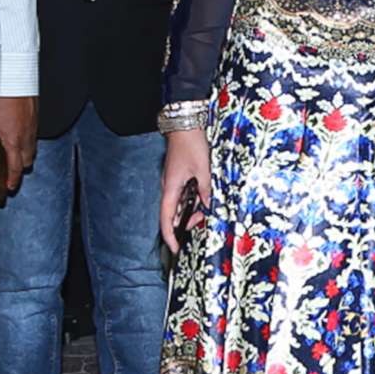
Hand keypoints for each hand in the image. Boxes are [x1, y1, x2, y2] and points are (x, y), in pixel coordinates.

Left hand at [0, 94, 37, 193]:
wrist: (16, 84)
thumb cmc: (2, 101)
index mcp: (14, 142)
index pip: (15, 168)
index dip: (12, 179)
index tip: (10, 186)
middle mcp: (26, 139)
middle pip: (27, 162)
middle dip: (19, 168)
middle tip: (10, 169)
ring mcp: (33, 130)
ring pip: (31, 150)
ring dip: (23, 155)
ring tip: (12, 152)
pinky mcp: (35, 122)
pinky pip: (32, 138)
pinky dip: (25, 142)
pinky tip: (16, 136)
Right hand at [159, 127, 210, 253]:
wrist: (185, 125)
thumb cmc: (191, 144)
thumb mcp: (203, 169)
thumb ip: (205, 189)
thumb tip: (207, 205)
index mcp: (171, 188)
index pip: (166, 218)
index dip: (169, 235)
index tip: (175, 248)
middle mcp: (169, 187)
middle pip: (174, 213)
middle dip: (186, 222)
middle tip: (202, 223)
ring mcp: (174, 182)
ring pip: (180, 204)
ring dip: (191, 210)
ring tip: (205, 210)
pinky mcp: (179, 176)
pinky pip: (184, 194)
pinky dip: (192, 200)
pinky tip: (203, 199)